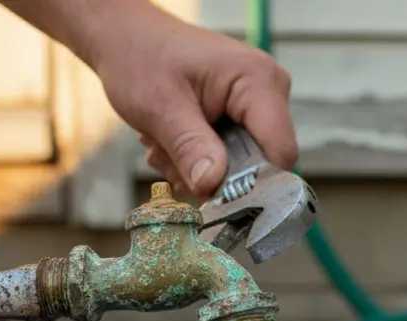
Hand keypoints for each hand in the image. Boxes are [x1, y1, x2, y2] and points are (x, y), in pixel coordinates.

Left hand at [93, 3, 296, 196]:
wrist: (126, 38)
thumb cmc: (141, 57)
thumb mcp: (159, 106)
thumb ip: (190, 147)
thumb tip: (212, 186)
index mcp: (258, 80)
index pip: (280, 151)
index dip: (253, 183)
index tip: (212, 194)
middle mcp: (267, 91)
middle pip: (260, 162)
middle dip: (213, 174)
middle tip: (170, 158)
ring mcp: (256, 104)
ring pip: (240, 164)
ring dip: (198, 167)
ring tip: (164, 144)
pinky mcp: (241, 115)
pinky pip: (229, 155)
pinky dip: (197, 158)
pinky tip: (172, 141)